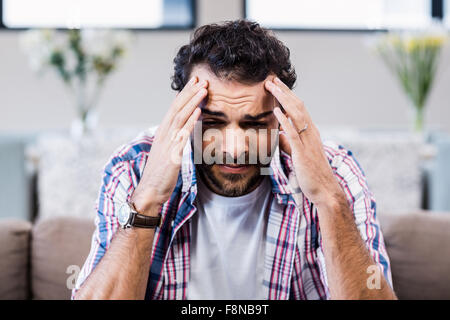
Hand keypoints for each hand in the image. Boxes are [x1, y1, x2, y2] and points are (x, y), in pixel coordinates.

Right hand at [131, 76, 207, 214]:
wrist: (149, 191)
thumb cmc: (160, 174)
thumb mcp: (168, 153)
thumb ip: (175, 141)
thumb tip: (184, 132)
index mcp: (163, 133)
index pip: (174, 108)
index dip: (185, 95)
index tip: (195, 83)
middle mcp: (164, 134)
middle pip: (177, 108)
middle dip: (189, 92)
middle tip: (201, 79)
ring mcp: (167, 143)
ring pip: (180, 117)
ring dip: (192, 102)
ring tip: (203, 89)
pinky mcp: (172, 154)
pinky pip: (182, 134)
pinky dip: (190, 121)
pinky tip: (199, 112)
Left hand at [264, 77, 343, 206]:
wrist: (325, 190)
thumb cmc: (312, 174)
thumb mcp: (299, 154)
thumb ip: (289, 143)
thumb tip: (279, 133)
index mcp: (310, 132)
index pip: (299, 108)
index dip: (287, 95)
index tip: (277, 85)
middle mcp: (310, 133)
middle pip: (297, 106)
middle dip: (284, 91)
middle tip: (271, 79)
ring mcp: (307, 142)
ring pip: (296, 115)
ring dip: (283, 99)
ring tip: (272, 88)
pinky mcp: (303, 152)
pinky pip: (293, 133)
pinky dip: (285, 121)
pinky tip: (276, 111)